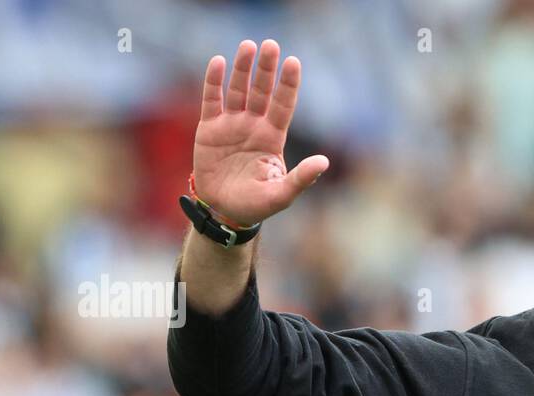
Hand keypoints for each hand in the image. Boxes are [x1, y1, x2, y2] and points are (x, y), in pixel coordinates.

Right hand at [191, 39, 328, 225]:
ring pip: (238, 90)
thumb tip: (324, 162)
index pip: (283, 105)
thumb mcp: (282, 194)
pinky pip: (212, 100)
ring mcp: (231, 124)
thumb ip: (302, 178)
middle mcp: (254, 126)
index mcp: (273, 138)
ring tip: (249, 46)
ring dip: (243, 69)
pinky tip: (217, 62)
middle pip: (262, 91)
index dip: (288, 84)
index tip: (293, 62)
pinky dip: (213, 82)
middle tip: (270, 45)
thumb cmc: (257, 204)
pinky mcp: (209, 128)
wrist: (224, 212)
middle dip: (266, 69)